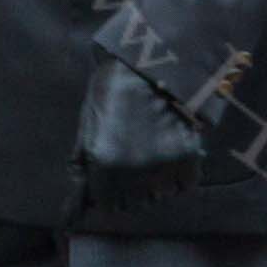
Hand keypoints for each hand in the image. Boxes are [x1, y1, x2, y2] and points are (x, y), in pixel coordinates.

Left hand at [63, 58, 204, 221]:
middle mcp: (133, 172)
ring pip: (160, 196)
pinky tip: (173, 156)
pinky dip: (180, 177)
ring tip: (155, 158)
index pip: (107, 205)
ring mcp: (163, 165)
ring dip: (156, 184)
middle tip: (135, 164)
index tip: (113, 180)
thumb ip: (82, 162)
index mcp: (104, 163)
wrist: (155, 62)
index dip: (109, 192)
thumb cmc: (114, 88)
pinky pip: (185, 185)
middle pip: (134, 204)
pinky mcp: (189, 156)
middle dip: (131, 190)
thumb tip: (78, 194)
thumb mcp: (89, 122)